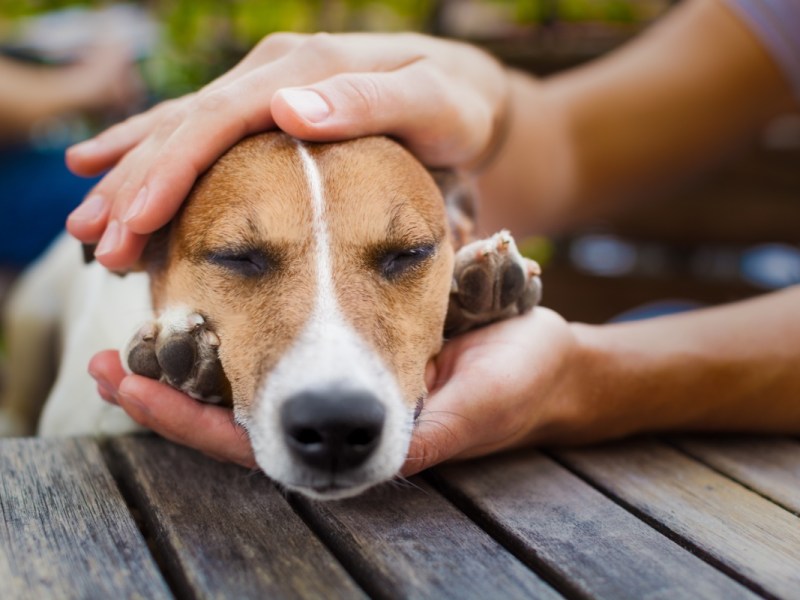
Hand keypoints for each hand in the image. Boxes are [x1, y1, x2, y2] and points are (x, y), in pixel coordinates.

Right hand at [66, 32, 507, 269]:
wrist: (467, 100)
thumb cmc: (455, 107)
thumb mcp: (431, 102)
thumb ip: (369, 101)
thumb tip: (288, 108)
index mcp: (303, 68)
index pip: (218, 119)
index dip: (169, 169)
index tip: (134, 221)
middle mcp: (273, 74)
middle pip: (185, 127)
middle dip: (134, 185)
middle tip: (92, 242)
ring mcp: (267, 92)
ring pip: (181, 133)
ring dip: (131, 179)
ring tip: (88, 227)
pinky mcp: (270, 115)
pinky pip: (202, 139)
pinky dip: (158, 164)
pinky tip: (119, 181)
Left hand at [88, 307, 586, 475]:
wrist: (544, 362)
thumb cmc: (518, 382)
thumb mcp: (473, 405)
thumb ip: (420, 429)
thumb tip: (354, 448)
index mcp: (361, 439)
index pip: (260, 444)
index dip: (196, 422)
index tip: (132, 385)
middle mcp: (341, 415)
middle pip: (238, 416)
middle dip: (172, 395)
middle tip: (108, 363)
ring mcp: (344, 385)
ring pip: (253, 379)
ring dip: (192, 358)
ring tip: (135, 329)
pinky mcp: (354, 346)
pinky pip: (284, 341)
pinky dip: (240, 323)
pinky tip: (201, 292)